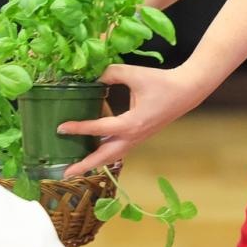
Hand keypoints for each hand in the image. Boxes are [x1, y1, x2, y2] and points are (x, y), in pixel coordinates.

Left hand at [58, 63, 208, 176]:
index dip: (79, 128)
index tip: (60, 128)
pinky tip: (94, 149)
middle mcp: (133, 137)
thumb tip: (91, 76)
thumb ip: (110, 73)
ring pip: (112, 156)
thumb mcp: (133, 74)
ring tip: (75, 167)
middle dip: (84, 166)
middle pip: (104, 157)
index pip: (99, 129)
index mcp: (131, 123)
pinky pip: (119, 149)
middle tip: (64, 173)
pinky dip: (105, 152)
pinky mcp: (140, 137)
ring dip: (94, 162)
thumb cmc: (161, 82)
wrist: (186, 91)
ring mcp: (137, 139)